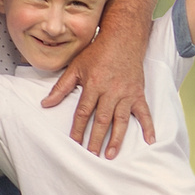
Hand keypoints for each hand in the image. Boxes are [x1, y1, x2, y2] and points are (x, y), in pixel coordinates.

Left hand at [41, 21, 154, 158]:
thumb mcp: (75, 67)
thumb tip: (45, 104)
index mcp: (93, 85)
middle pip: (102, 120)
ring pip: (121, 120)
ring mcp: (126, 93)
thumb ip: (61, 88)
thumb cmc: (98, 52)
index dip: (78, 130)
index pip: (83, 112)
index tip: (74, 143)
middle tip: (91, 155)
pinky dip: (149, 126)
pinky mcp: (138, 93)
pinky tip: (150, 140)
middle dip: (96, 139)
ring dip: (116, 139)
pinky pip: (144, 112)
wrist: (123, 38)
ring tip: (111, 154)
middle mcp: (111, 91)